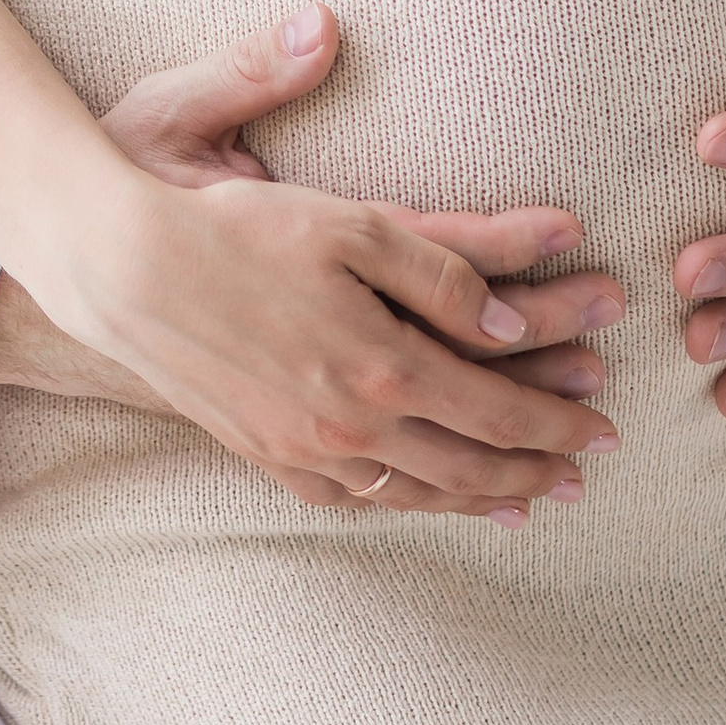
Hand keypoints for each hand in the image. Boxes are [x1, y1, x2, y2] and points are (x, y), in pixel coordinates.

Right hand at [19, 8, 622, 518]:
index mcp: (383, 364)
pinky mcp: (265, 453)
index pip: (498, 407)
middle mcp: (351, 424)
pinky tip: (422, 496)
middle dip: (536, 467)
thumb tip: (513, 325)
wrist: (121, 270)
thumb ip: (440, 270)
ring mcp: (305, 449)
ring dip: (482, 497)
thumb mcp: (349, 221)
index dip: (557, 419)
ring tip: (527, 499)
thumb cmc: (234, 225)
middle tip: (585, 469)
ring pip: (416, 491)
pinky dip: (407, 503)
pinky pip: (356, 499)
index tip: (603, 425)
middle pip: (469, 463)